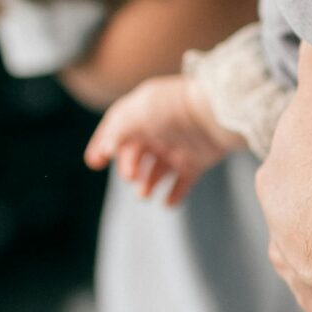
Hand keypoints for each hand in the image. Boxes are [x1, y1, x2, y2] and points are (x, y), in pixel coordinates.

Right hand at [85, 75, 239, 207]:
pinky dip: (173, 195)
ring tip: (144, 195)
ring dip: (146, 184)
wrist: (217, 114)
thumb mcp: (138, 113)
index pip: (116, 129)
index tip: (94, 163)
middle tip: (131, 177)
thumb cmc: (175, 108)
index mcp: (143, 113)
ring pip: (156, 171)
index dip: (103, 145)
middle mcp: (159, 130)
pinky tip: (167, 203)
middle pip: (135, 154)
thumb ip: (118, 131)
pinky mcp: (196, 162)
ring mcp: (178, 147)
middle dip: (128, 168)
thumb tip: (105, 150)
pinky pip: (181, 182)